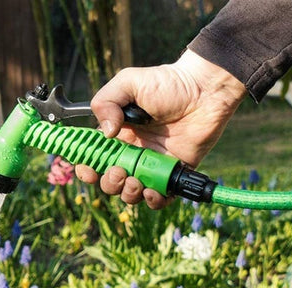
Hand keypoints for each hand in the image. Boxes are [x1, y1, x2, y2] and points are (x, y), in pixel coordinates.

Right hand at [75, 50, 246, 208]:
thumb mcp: (129, 82)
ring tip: (135, 181)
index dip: (86, 169)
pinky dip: (152, 201)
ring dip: (128, 194)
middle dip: (109, 183)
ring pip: (131, 194)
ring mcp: (152, 167)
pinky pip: (159, 199)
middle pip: (110, 182)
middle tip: (119, 171)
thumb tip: (106, 134)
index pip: (94, 160)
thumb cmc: (168, 83)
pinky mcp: (172, 176)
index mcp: (117, 137)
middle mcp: (131, 155)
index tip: (88, 169)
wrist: (205, 91)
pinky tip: (152, 190)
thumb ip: (106, 102)